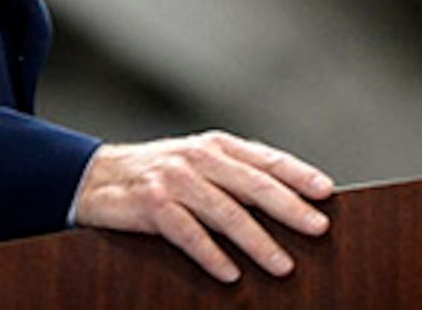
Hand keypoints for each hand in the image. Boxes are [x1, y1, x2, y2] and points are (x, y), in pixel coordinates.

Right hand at [71, 131, 334, 283]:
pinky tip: (231, 274)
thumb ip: (235, 176)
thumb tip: (285, 201)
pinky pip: (189, 234)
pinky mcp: (152, 205)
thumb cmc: (157, 175)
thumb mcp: (198, 164)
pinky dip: (212, 255)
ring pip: (226, 212)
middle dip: (289, 207)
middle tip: (318, 228)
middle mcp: (198, 158)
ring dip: (257, 241)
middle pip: (253, 184)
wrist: (95, 177)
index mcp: (215, 146)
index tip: (326, 192)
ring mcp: (175, 180)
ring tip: (283, 265)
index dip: (297, 174)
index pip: (265, 159)